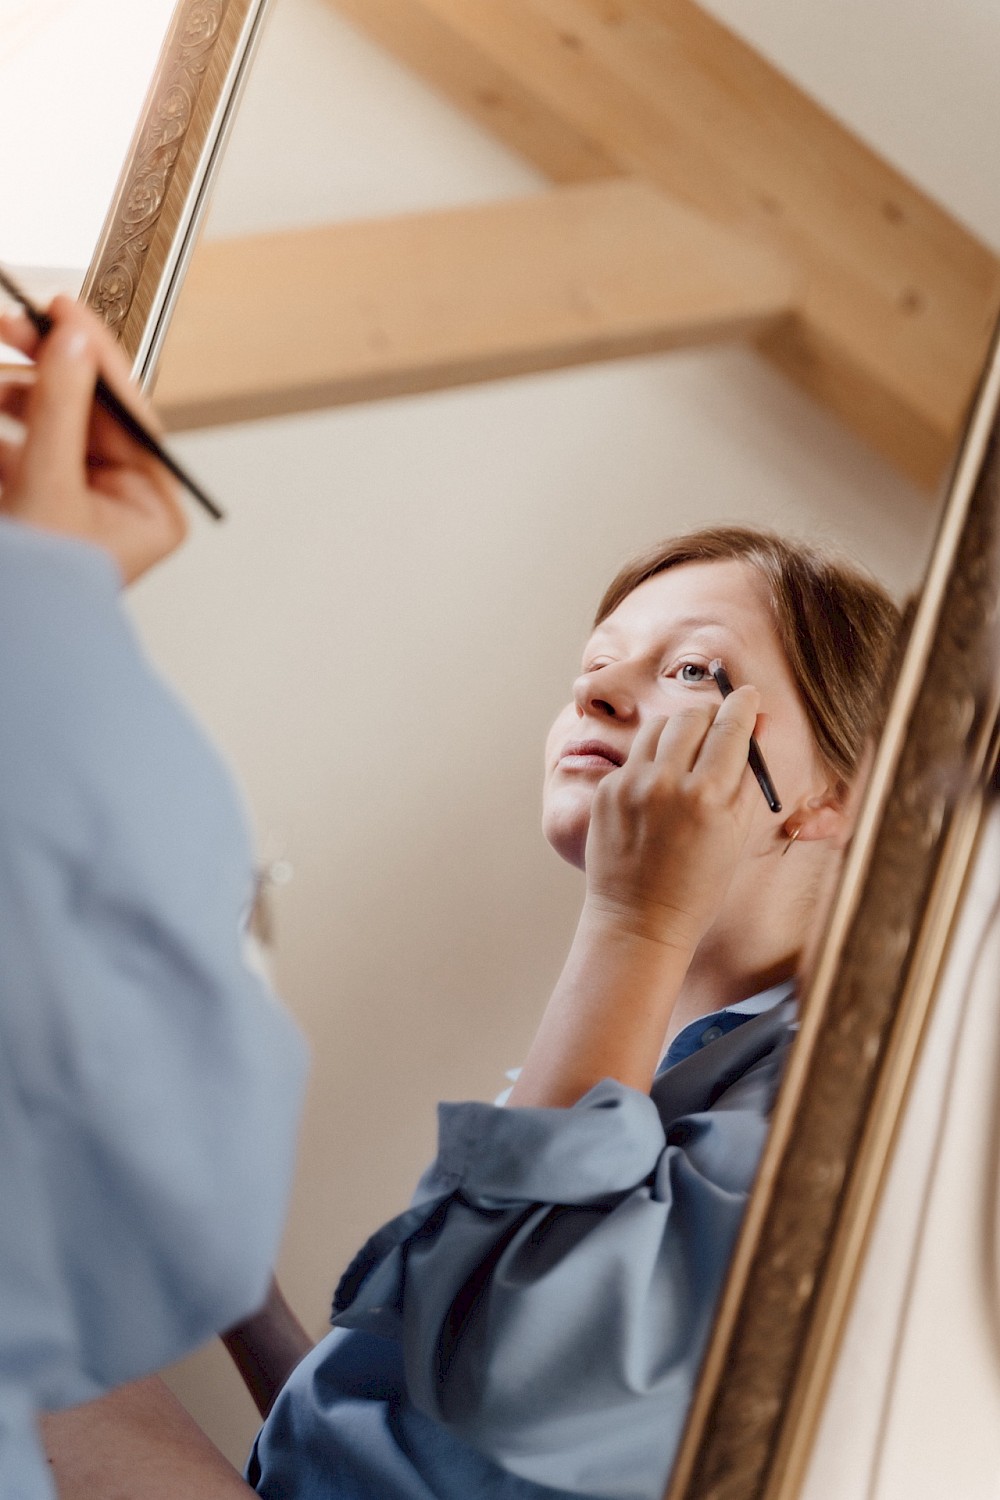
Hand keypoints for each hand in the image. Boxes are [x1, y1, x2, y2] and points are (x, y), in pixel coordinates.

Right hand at [0, 296, 186, 583]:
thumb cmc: (38, 592)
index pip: (129, 410)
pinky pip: (23, 452)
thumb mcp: (49, 484)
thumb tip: (75, 339)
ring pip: (49, 424)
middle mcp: (125, 503)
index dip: (94, 353)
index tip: (63, 308)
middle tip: (10, 324)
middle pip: (88, 411)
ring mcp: (83, 504)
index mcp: (153, 507)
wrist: (8, 639)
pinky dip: (0, 434)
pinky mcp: (41, 505)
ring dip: (11, 396)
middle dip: (42, 369)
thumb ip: (61, 406)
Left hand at [582, 686, 761, 953]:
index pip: (730, 726)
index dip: (743, 704)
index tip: (749, 695)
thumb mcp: (736, 834)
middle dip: (711, 715)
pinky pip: (634, 756)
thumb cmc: (698, 885)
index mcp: (708, 797)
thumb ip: (746, 779)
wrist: (640, 921)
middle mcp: (666, 783)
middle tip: (719, 726)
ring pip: (659, 727)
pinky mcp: (606, 791)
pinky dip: (652, 762)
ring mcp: (630, 785)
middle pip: (692, 716)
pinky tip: (658, 788)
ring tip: (687, 756)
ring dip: (678, 732)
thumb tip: (752, 730)